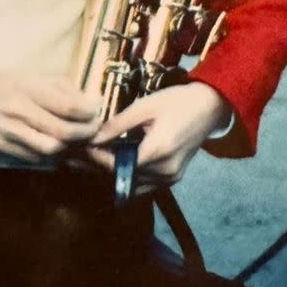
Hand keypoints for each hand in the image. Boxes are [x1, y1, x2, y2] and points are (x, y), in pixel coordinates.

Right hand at [0, 70, 101, 161]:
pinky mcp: (3, 149)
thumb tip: (88, 100)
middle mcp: (18, 110)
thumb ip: (58, 87)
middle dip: (86, 133)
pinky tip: (63, 148)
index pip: (67, 104)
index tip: (97, 109)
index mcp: (25, 86)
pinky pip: (36, 158)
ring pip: (51, 149)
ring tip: (80, 139)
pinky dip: (54, 156)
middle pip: (62, 131)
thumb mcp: (26, 75)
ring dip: (72, 147)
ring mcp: (9, 132)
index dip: (89, 111)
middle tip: (95, 128)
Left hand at [86, 82, 231, 194]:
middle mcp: (165, 171)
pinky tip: (113, 162)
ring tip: (91, 159)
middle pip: (123, 176)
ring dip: (112, 173)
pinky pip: (144, 184)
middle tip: (79, 155)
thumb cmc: (176, 102)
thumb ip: (118, 125)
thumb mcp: (145, 107)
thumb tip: (93, 137)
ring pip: (131, 184)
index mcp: (158, 150)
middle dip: (99, 166)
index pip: (118, 164)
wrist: (208, 108)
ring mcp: (170, 178)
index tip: (79, 148)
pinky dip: (127, 176)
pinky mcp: (172, 178)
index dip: (96, 158)